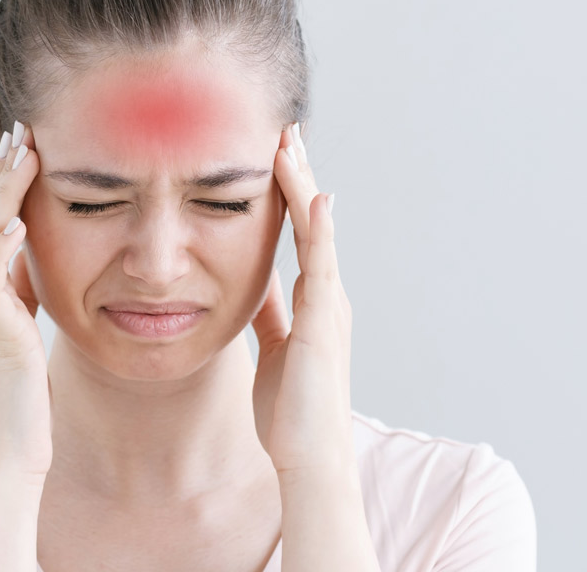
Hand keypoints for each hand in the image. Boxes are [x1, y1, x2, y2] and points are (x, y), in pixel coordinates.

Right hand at [0, 114, 51, 478]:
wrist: (8, 453)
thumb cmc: (24, 399)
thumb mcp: (26, 332)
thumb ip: (25, 295)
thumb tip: (36, 261)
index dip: (5, 182)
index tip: (18, 139)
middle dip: (0, 170)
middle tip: (15, 123)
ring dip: (5, 191)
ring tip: (21, 151)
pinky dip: (1, 247)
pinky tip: (17, 220)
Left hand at [251, 122, 355, 474]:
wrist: (311, 456)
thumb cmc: (291, 411)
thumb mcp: (274, 347)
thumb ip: (270, 312)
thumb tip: (255, 281)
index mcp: (313, 301)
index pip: (300, 234)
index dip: (288, 195)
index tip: (274, 157)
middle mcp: (327, 294)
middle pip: (312, 221)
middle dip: (297, 176)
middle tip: (284, 131)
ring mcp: (330, 304)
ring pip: (318, 231)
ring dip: (304, 186)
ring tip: (291, 144)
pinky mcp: (325, 320)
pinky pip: (323, 264)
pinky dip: (320, 227)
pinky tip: (314, 196)